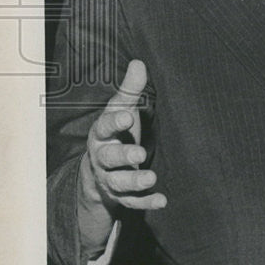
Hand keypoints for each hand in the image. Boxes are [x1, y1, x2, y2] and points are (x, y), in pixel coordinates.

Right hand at [78, 60, 165, 250]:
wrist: (101, 169)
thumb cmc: (117, 132)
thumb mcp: (121, 110)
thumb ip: (130, 90)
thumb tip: (138, 62)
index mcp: (102, 134)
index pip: (104, 127)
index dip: (115, 122)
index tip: (128, 116)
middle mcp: (103, 158)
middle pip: (109, 158)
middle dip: (123, 155)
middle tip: (139, 153)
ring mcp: (111, 179)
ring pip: (119, 182)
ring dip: (135, 181)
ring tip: (151, 178)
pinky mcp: (122, 196)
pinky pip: (132, 202)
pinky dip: (146, 201)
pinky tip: (163, 200)